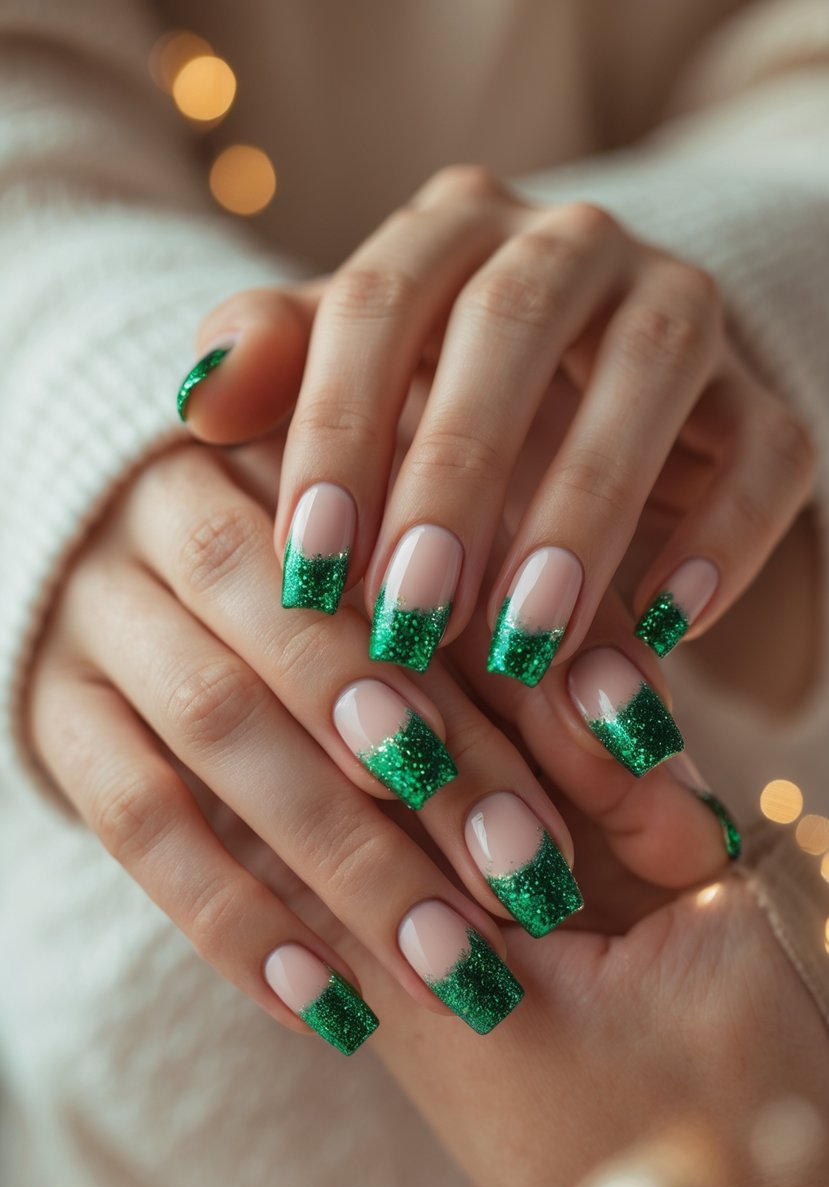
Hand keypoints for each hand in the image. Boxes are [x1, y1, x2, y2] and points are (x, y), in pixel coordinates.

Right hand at [25, 426, 729, 1057]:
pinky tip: (323, 1002)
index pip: (381, 565)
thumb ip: (519, 614)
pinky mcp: (53, 714)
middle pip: (298, 643)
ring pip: (216, 730)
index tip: (572, 795)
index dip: (475, 682)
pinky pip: (128, 819)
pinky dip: (227, 914)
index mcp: (274, 450)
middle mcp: (168, 516)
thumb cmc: (323, 559)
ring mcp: (99, 617)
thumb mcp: (415, 551)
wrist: (142, 562)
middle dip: (422, 776)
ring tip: (451, 969)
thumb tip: (648, 735)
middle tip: (531, 886)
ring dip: (340, 858)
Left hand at [179, 165, 813, 684]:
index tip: (308, 568)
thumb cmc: (438, 397)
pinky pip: (765, 455)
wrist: (594, 389)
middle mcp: (573, 245)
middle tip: (408, 613)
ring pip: (646, 380)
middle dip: (454, 477)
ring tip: (526, 639)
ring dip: (584, 515)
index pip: (378, 302)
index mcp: (454, 229)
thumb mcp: (353, 377)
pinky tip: (661, 628)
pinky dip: (721, 541)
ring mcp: (681, 310)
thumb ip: (278, 369)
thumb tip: (200, 402)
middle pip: (510, 327)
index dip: (338, 433)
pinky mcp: (762, 398)